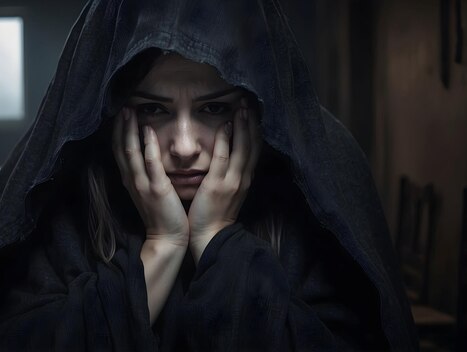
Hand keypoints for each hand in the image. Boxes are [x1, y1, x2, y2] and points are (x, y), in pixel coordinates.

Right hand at [112, 107, 188, 245]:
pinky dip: (147, 145)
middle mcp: (132, 180)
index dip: (118, 132)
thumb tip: (148, 155)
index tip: (120, 114)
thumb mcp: (150, 191)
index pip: (119, 151)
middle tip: (122, 106)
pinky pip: (150, 163)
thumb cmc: (163, 214)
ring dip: (129, 130)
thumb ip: (147, 173)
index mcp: (131, 180)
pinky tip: (148, 129)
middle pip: (120, 148)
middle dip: (120, 126)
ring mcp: (142, 184)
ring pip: (131, 152)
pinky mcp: (157, 189)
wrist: (168, 238)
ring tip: (129, 111)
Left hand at [188, 98, 261, 261]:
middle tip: (250, 102)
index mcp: (245, 179)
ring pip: (242, 148)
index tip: (253, 111)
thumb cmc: (215, 214)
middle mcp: (243, 178)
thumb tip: (230, 158)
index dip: (255, 129)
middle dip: (253, 122)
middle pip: (253, 145)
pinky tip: (226, 126)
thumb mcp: (229, 192)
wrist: (211, 236)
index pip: (254, 149)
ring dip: (243, 126)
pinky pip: (224, 158)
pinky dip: (226, 141)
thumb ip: (231, 174)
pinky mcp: (218, 185)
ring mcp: (232, 181)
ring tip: (242, 107)